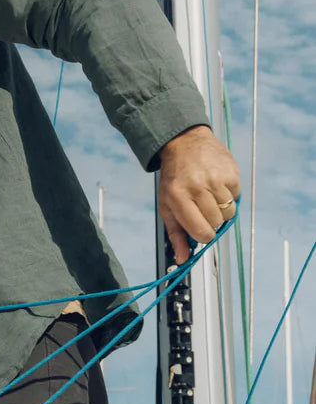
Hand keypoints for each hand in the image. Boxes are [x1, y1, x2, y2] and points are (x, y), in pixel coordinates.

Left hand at [157, 125, 241, 263]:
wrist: (184, 143)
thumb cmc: (175, 178)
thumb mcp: (167, 205)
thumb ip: (175, 234)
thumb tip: (182, 259)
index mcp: (178, 197)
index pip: (201, 232)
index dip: (205, 236)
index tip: (203, 230)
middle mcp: (197, 187)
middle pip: (217, 223)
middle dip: (212, 220)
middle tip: (203, 207)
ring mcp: (215, 179)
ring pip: (229, 212)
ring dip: (222, 208)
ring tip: (210, 194)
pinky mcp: (230, 172)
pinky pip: (237, 196)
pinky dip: (229, 194)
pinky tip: (217, 183)